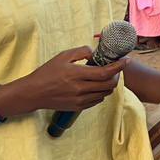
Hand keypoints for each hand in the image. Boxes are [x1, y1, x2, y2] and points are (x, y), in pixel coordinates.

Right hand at [5, 47, 127, 114]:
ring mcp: (80, 100)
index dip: (118, 66)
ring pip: (105, 93)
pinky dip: (101, 92)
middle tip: (115, 68)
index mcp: (77, 74)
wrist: (33, 93)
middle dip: (116, 76)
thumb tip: (95, 52)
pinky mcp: (78, 107)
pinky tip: (96, 85)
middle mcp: (80, 89)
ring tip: (106, 76)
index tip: (126, 60)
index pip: (105, 72)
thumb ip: (81, 51)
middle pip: (109, 85)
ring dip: (109, 84)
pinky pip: (97, 100)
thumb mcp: (62, 56)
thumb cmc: (47, 73)